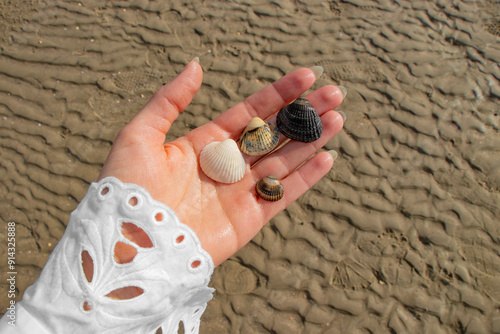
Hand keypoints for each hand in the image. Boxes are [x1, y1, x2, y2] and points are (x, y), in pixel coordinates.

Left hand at [97, 59, 343, 266]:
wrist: (128, 244)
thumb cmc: (128, 188)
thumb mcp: (140, 134)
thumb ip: (169, 100)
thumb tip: (196, 66)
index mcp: (204, 144)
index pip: (250, 112)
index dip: (278, 94)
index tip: (305, 76)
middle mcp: (226, 166)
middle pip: (274, 134)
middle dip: (303, 114)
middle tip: (334, 92)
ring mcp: (240, 192)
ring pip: (284, 160)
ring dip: (311, 140)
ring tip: (338, 118)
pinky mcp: (249, 219)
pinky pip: (283, 194)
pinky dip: (307, 177)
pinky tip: (327, 156)